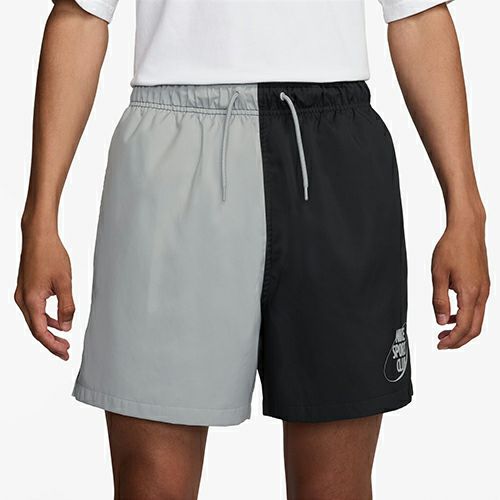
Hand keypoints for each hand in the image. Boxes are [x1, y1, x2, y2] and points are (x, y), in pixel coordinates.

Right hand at [15, 229, 74, 359]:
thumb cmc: (51, 255)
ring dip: (49, 331)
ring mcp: (22, 294)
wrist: (38, 236)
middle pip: (36, 329)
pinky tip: (58, 320)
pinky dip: (46, 318)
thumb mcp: (65, 283)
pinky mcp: (26, 289)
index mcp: (31, 300)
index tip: (65, 353)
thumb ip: (66, 306)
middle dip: (51, 342)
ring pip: (35, 320)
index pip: (41, 332)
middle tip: (66, 351)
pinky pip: (35, 310)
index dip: (53, 345)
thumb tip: (66, 327)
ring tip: (64, 339)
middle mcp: (22, 300)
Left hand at [431, 221, 489, 349]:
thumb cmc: (452, 247)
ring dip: (462, 328)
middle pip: (475, 328)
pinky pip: (477, 308)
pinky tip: (451, 314)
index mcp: (471, 293)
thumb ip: (439, 300)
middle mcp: (482, 294)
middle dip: (459, 340)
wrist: (467, 229)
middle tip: (442, 343)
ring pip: (477, 319)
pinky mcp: (483, 284)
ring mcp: (485, 289)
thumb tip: (441, 321)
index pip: (465, 327)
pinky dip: (465, 316)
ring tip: (443, 330)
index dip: (452, 341)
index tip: (440, 345)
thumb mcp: (438, 274)